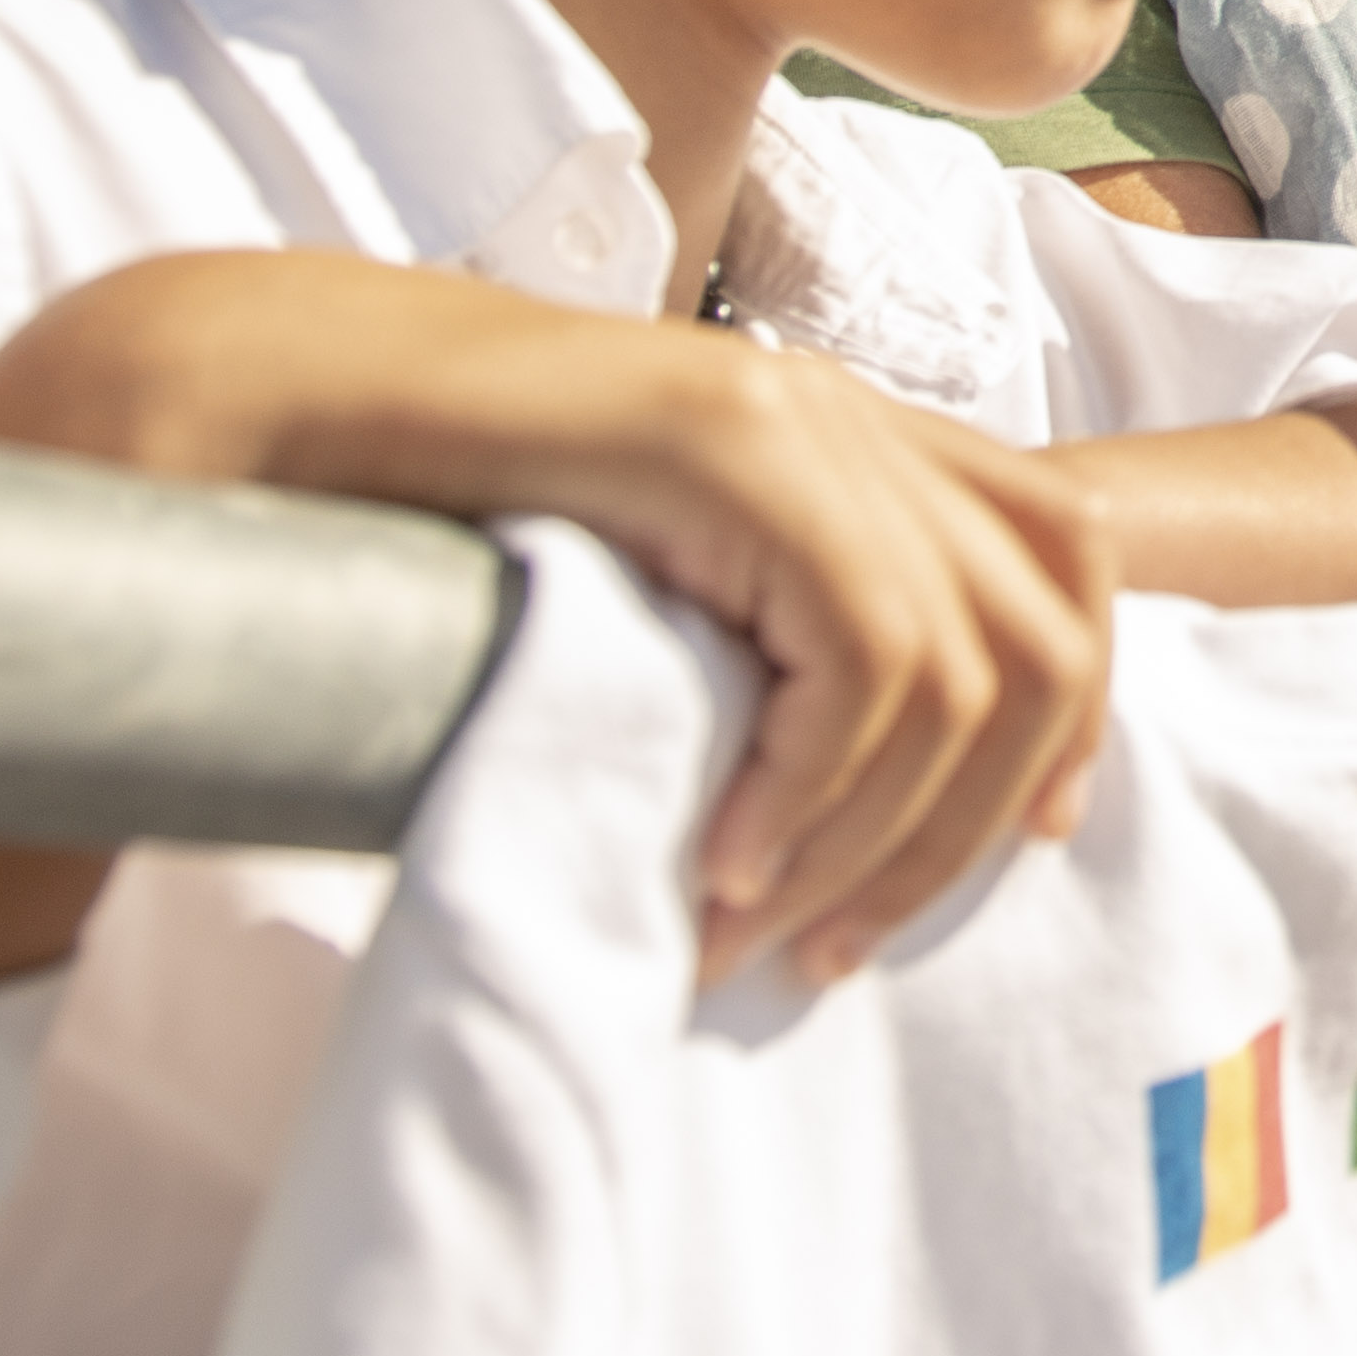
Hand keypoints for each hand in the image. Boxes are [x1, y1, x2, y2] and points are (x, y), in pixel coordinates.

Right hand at [0, 253, 1115, 989]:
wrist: (281, 408)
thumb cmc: (437, 523)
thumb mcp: (652, 588)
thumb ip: (762, 631)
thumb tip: (836, 786)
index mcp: (856, 432)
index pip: (1066, 556)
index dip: (1075, 711)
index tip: (1029, 844)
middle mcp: (852, 411)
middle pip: (1046, 631)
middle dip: (971, 823)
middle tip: (840, 947)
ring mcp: (798, 417)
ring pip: (961, 668)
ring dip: (871, 838)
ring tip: (753, 933)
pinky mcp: (729, 447)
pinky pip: (865, 652)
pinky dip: (811, 789)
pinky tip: (717, 869)